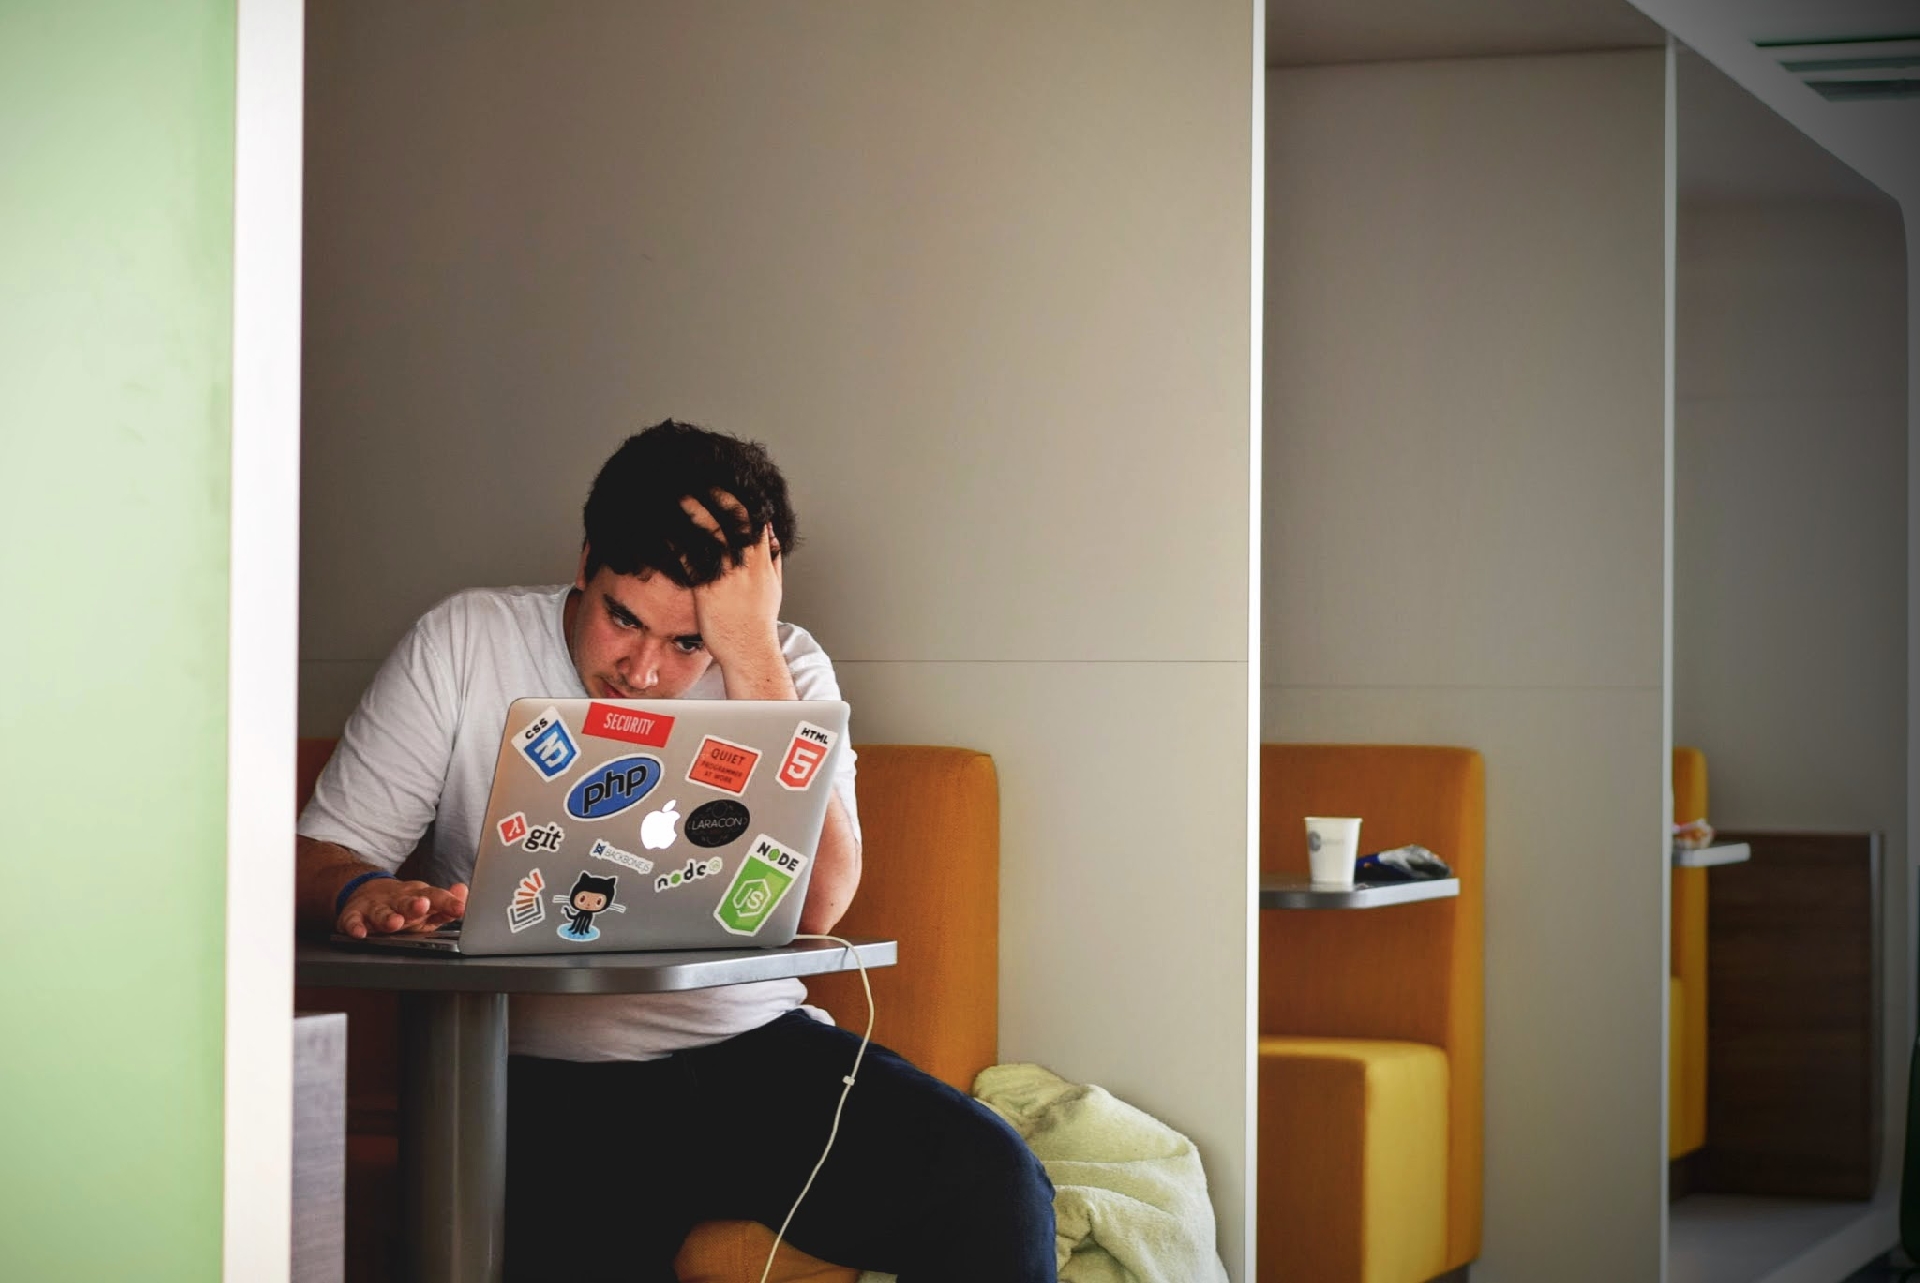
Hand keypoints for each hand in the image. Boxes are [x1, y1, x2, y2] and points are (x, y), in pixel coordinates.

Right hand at [336, 877, 468, 937]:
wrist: (367, 892)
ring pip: (381, 911)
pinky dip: (354, 926)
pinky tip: (359, 933)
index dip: (448, 902)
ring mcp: (375, 906)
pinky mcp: (354, 914)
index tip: (459, 909)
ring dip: (387, 917)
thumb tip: (463, 892)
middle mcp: (397, 899)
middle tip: (423, 906)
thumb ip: (446, 904)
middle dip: (414, 904)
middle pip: (407, 901)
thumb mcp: (428, 904)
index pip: (435, 897)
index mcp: (418, 895)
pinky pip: (352, 921)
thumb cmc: (404, 905)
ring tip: (394, 923)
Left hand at [680, 490, 783, 671]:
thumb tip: (772, 538)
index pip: (753, 518)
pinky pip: (692, 557)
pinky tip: (665, 529)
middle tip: (698, 479)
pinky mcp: (708, 588)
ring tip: (677, 494)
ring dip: (693, 509)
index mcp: (763, 560)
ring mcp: (727, 574)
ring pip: (711, 531)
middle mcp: (746, 563)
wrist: (750, 651)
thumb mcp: (773, 587)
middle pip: (733, 517)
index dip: (738, 497)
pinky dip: (679, 540)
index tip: (723, 483)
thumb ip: (772, 559)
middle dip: (716, 495)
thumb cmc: (758, 623)